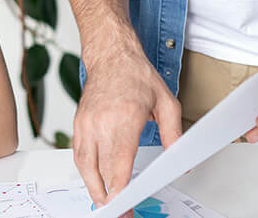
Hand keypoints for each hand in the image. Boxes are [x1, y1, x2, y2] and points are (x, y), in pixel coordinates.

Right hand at [74, 25, 181, 208]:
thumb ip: (174, 133)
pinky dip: (86, 172)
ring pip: (85, 166)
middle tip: (121, 212)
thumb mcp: (166, 101)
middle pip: (101, 171)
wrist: (111, 55)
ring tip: (107, 203)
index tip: (125, 207)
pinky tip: (96, 181)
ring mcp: (86, 122)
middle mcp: (100, 122)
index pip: (118, 165)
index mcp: (123, 117)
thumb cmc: (136, 75)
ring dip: (94, 188)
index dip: (121, 191)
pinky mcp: (78, 122)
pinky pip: (78, 154)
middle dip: (110, 197)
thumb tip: (180, 159)